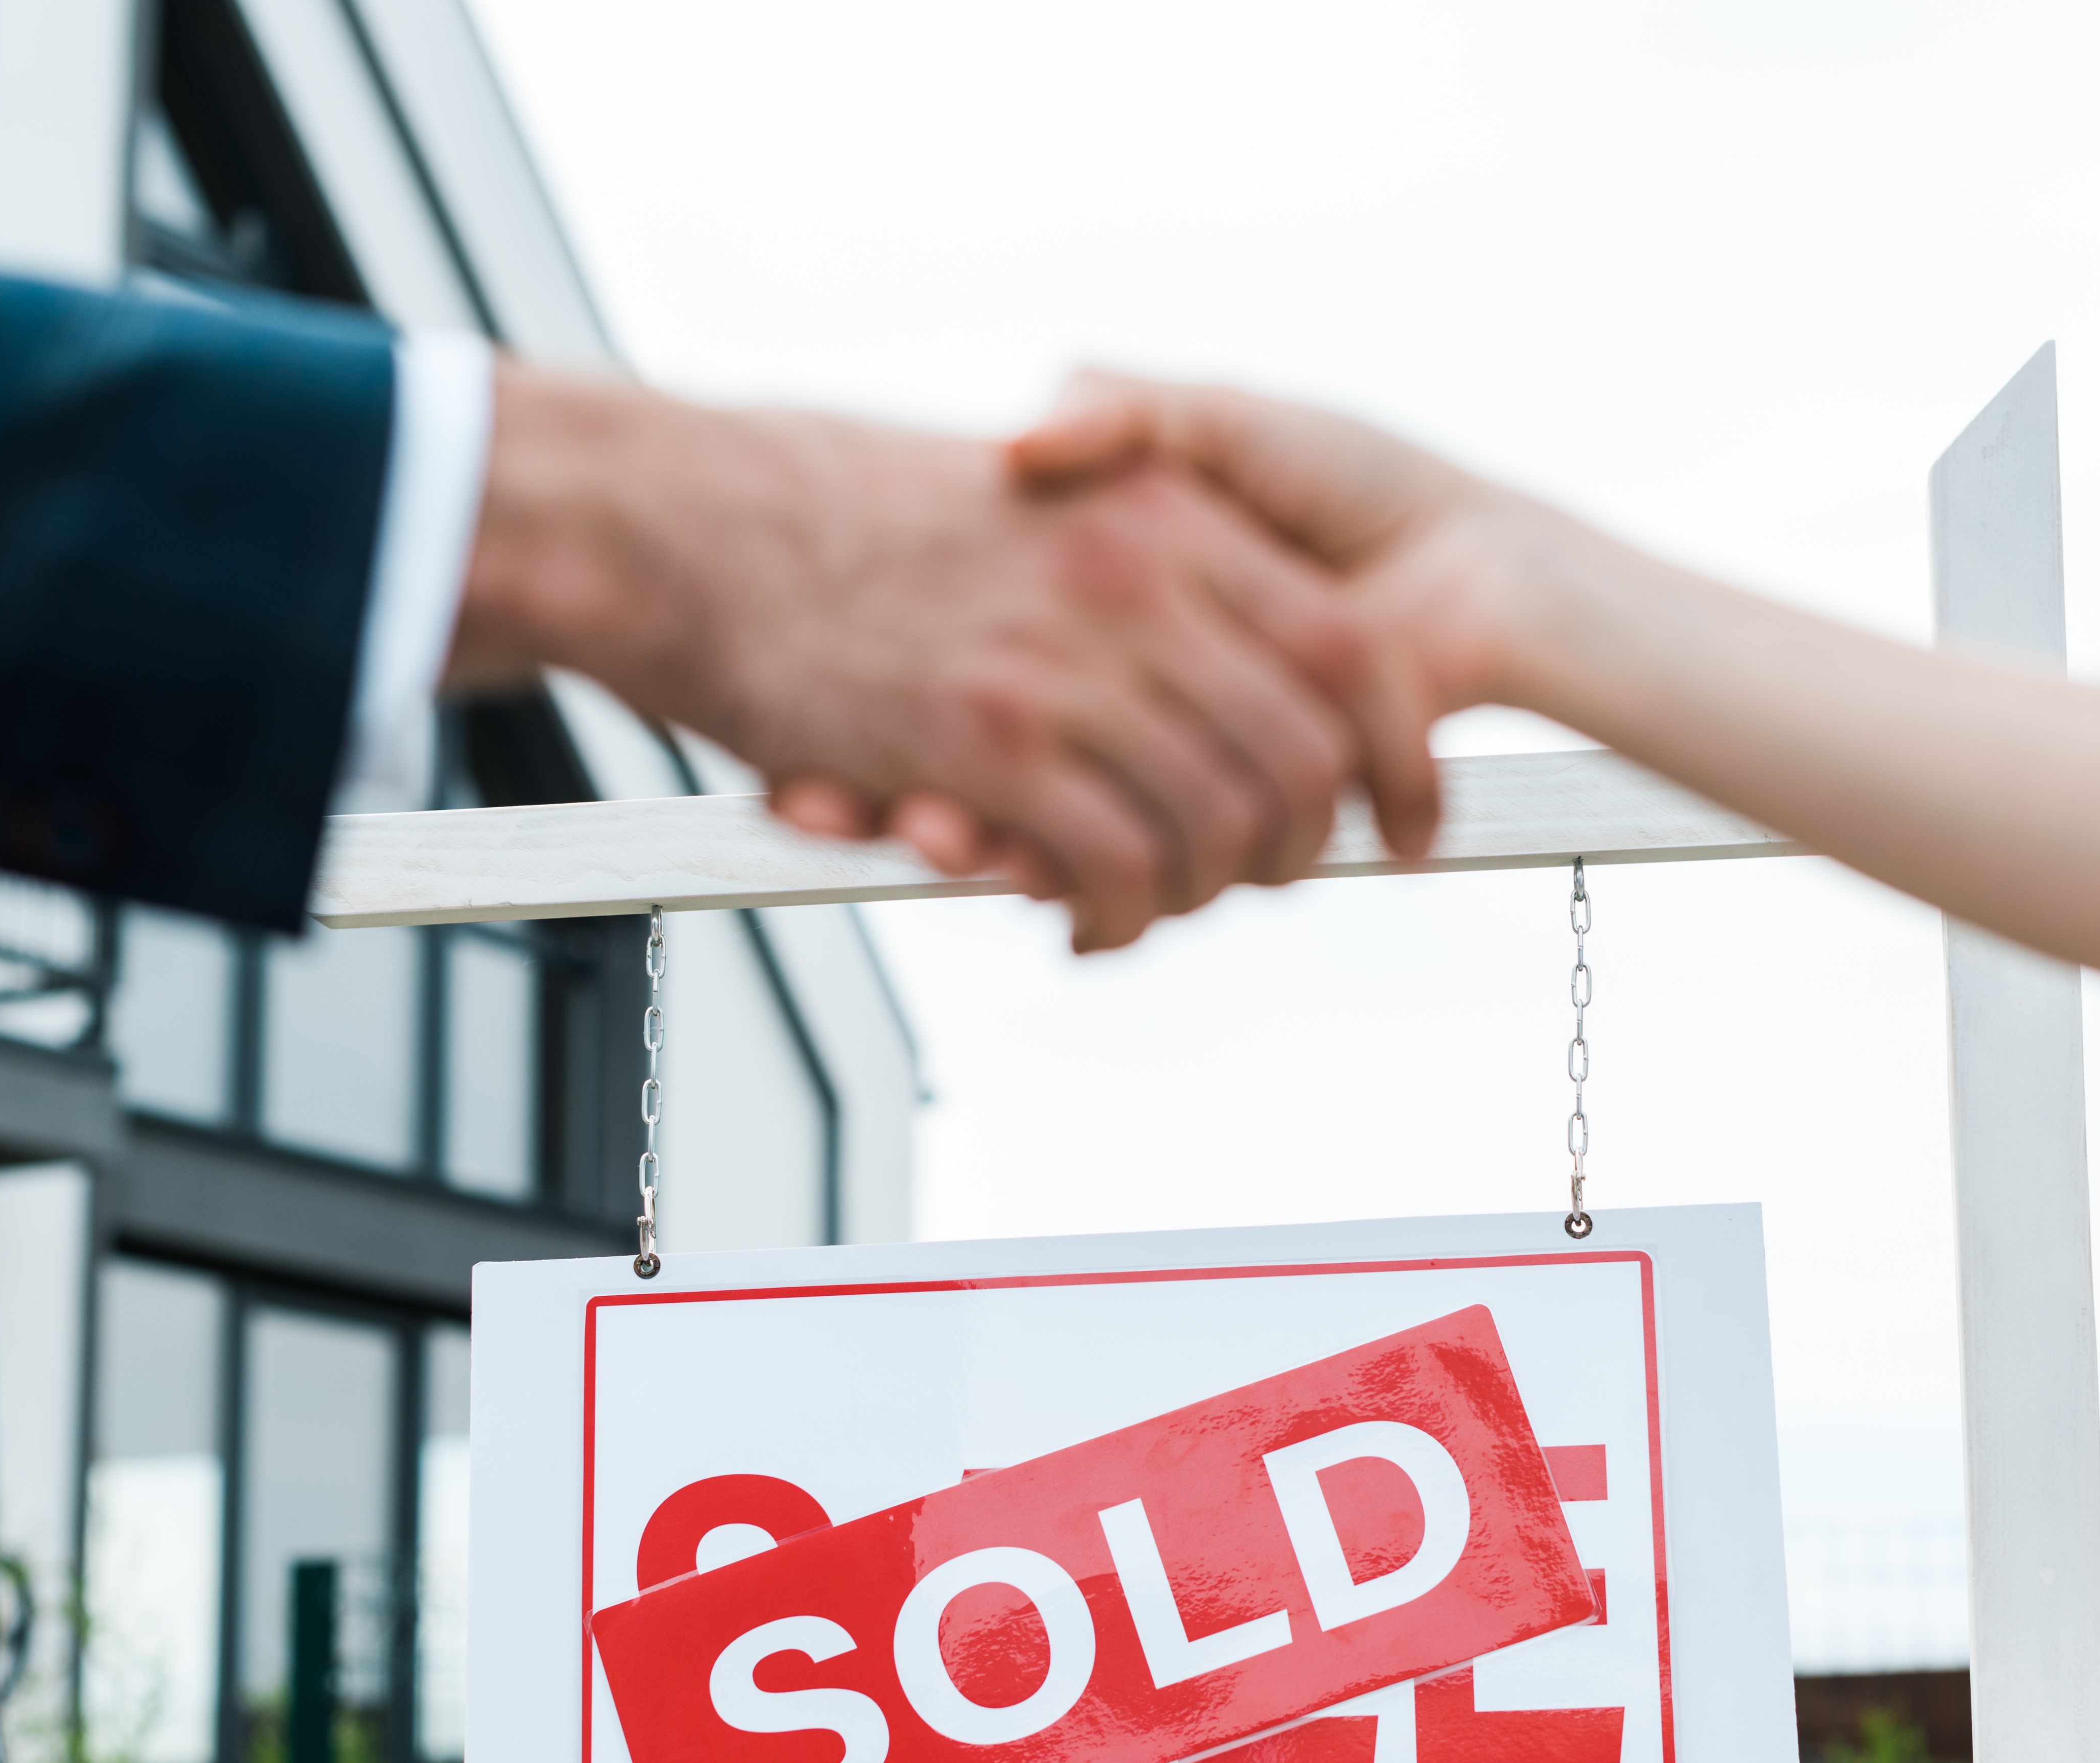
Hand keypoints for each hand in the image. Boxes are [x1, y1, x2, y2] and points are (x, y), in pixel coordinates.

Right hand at [447, 367, 1440, 949]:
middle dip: (1294, 853)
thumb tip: (1223, 674)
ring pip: (1212, 829)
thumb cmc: (843, 525)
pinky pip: (1114, 867)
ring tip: (1137, 910)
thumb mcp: (1038, 499)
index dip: (1399, 762)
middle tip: (1249, 885)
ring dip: (1192, 897)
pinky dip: (1115, 919)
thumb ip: (1143, 569)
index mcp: (1162, 514)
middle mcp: (1135, 581)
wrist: (690, 523)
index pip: (1349, 654)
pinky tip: (1080, 926)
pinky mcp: (984, 741)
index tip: (1409, 828)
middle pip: (1298, 761)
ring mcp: (1061, 663)